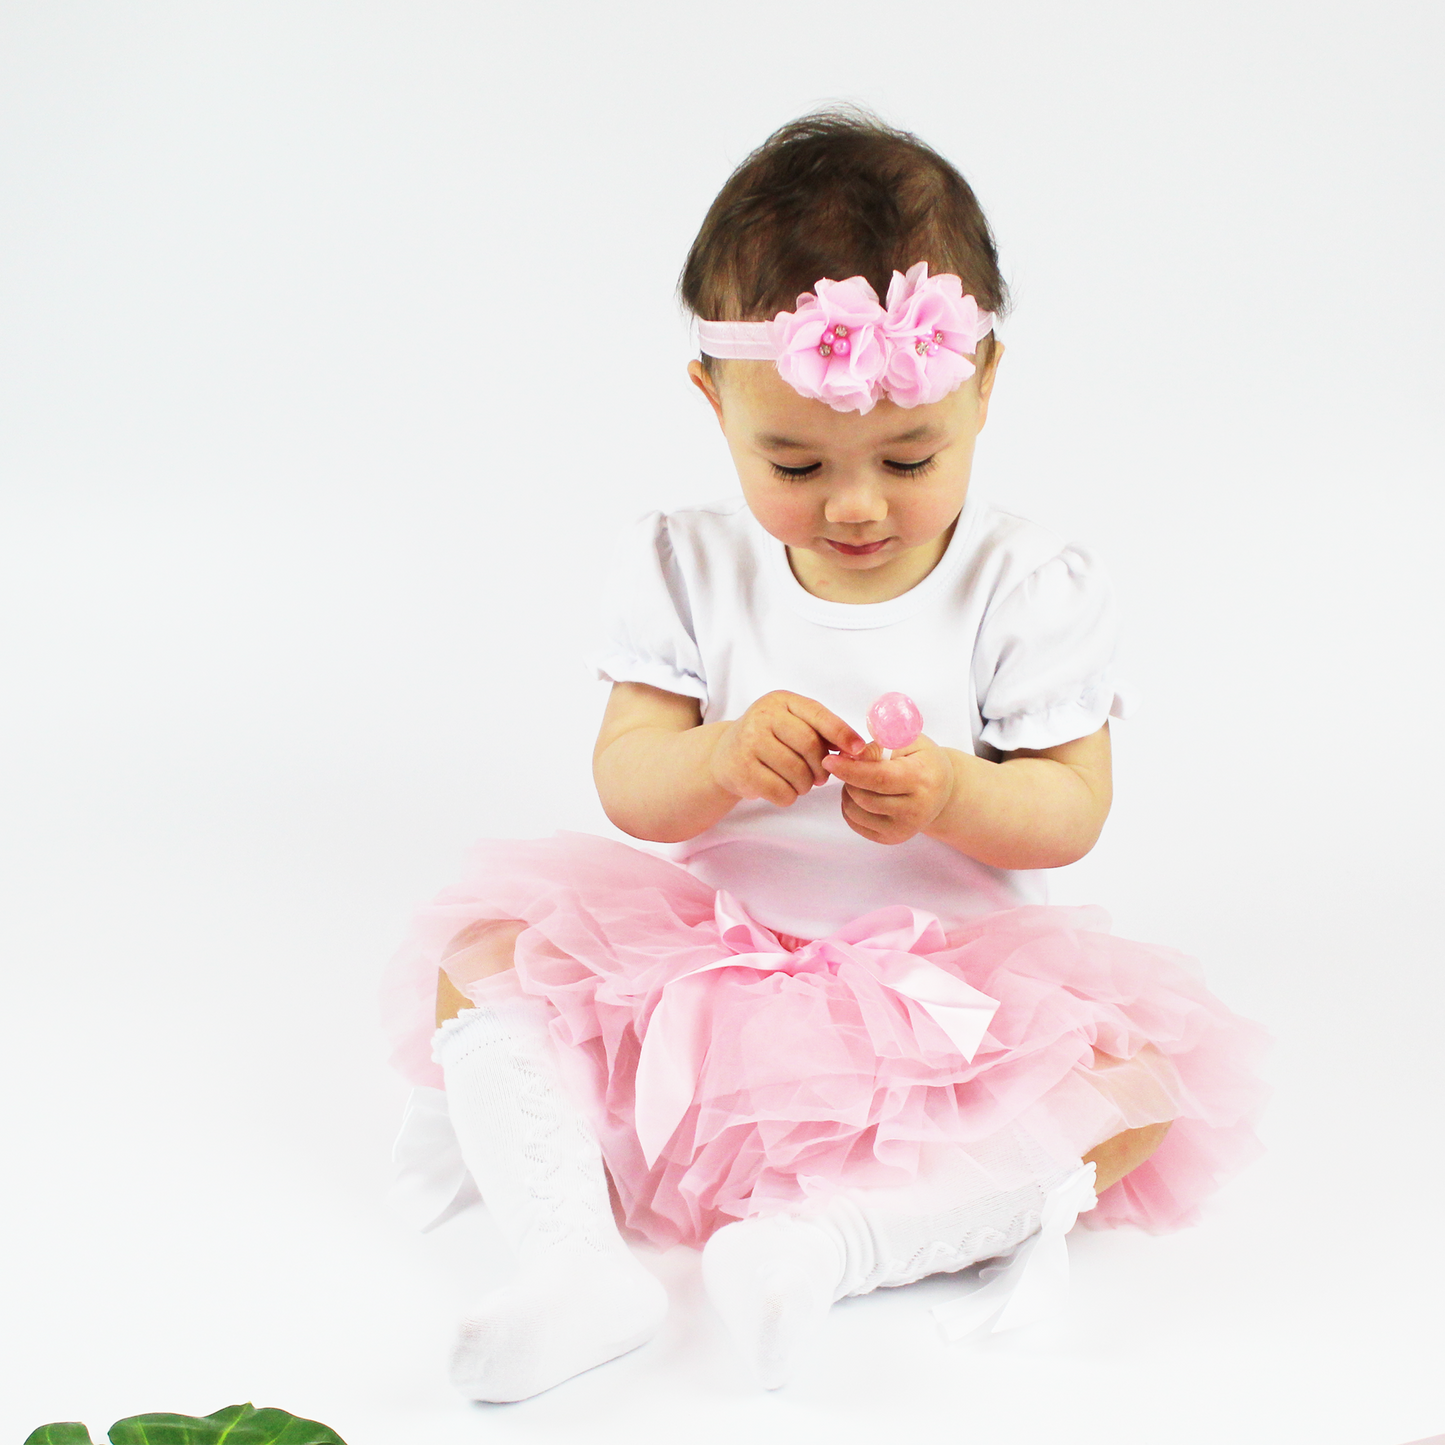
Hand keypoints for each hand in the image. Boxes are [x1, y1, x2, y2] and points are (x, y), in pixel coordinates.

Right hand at [710, 691, 866, 807]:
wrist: (724, 755)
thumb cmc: (769, 740)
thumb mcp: (792, 725)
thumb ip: (822, 732)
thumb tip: (857, 750)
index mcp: (782, 701)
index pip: (818, 715)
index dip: (842, 733)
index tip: (858, 750)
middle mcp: (763, 716)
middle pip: (809, 744)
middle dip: (821, 767)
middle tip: (821, 778)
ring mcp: (749, 741)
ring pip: (796, 771)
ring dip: (805, 785)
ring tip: (800, 784)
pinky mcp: (741, 768)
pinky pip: (780, 791)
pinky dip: (788, 797)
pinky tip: (782, 791)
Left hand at [822, 735, 955, 844]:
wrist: (942, 791)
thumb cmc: (923, 760)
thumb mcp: (908, 741)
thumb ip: (880, 745)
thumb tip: (851, 756)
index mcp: (921, 780)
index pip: (879, 778)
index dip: (850, 770)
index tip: (829, 760)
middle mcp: (915, 810)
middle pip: (864, 796)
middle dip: (848, 777)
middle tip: (852, 764)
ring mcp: (903, 828)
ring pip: (855, 810)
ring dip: (848, 791)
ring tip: (860, 778)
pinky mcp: (891, 838)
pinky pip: (855, 822)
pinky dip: (850, 805)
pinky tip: (862, 793)